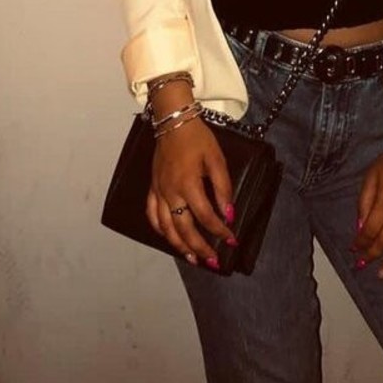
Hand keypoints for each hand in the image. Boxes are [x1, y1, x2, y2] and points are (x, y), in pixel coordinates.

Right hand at [146, 118, 236, 269]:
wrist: (173, 121)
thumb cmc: (197, 138)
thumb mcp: (217, 159)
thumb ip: (223, 187)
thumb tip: (229, 213)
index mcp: (188, 184)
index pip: (206, 216)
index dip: (220, 231)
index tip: (231, 240)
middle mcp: (170, 192)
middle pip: (184, 228)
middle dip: (199, 247)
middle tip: (212, 261)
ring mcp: (159, 191)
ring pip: (166, 227)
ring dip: (179, 245)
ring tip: (192, 258)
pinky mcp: (152, 187)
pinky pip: (152, 214)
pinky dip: (160, 230)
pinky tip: (168, 237)